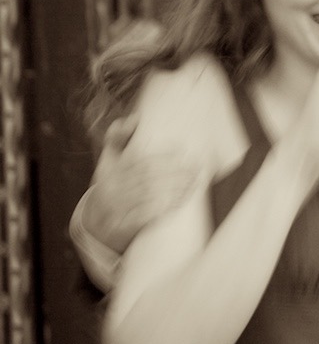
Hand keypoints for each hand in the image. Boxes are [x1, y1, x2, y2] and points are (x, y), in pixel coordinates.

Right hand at [82, 115, 201, 253]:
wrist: (96, 223)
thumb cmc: (110, 185)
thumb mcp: (108, 161)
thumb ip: (119, 138)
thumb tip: (136, 117)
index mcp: (109, 171)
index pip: (139, 161)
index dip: (162, 155)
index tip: (183, 150)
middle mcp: (111, 189)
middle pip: (148, 178)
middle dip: (175, 171)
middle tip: (198, 166)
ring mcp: (116, 209)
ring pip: (150, 195)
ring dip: (176, 188)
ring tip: (196, 180)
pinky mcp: (123, 226)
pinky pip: (148, 215)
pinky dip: (168, 206)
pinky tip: (184, 198)